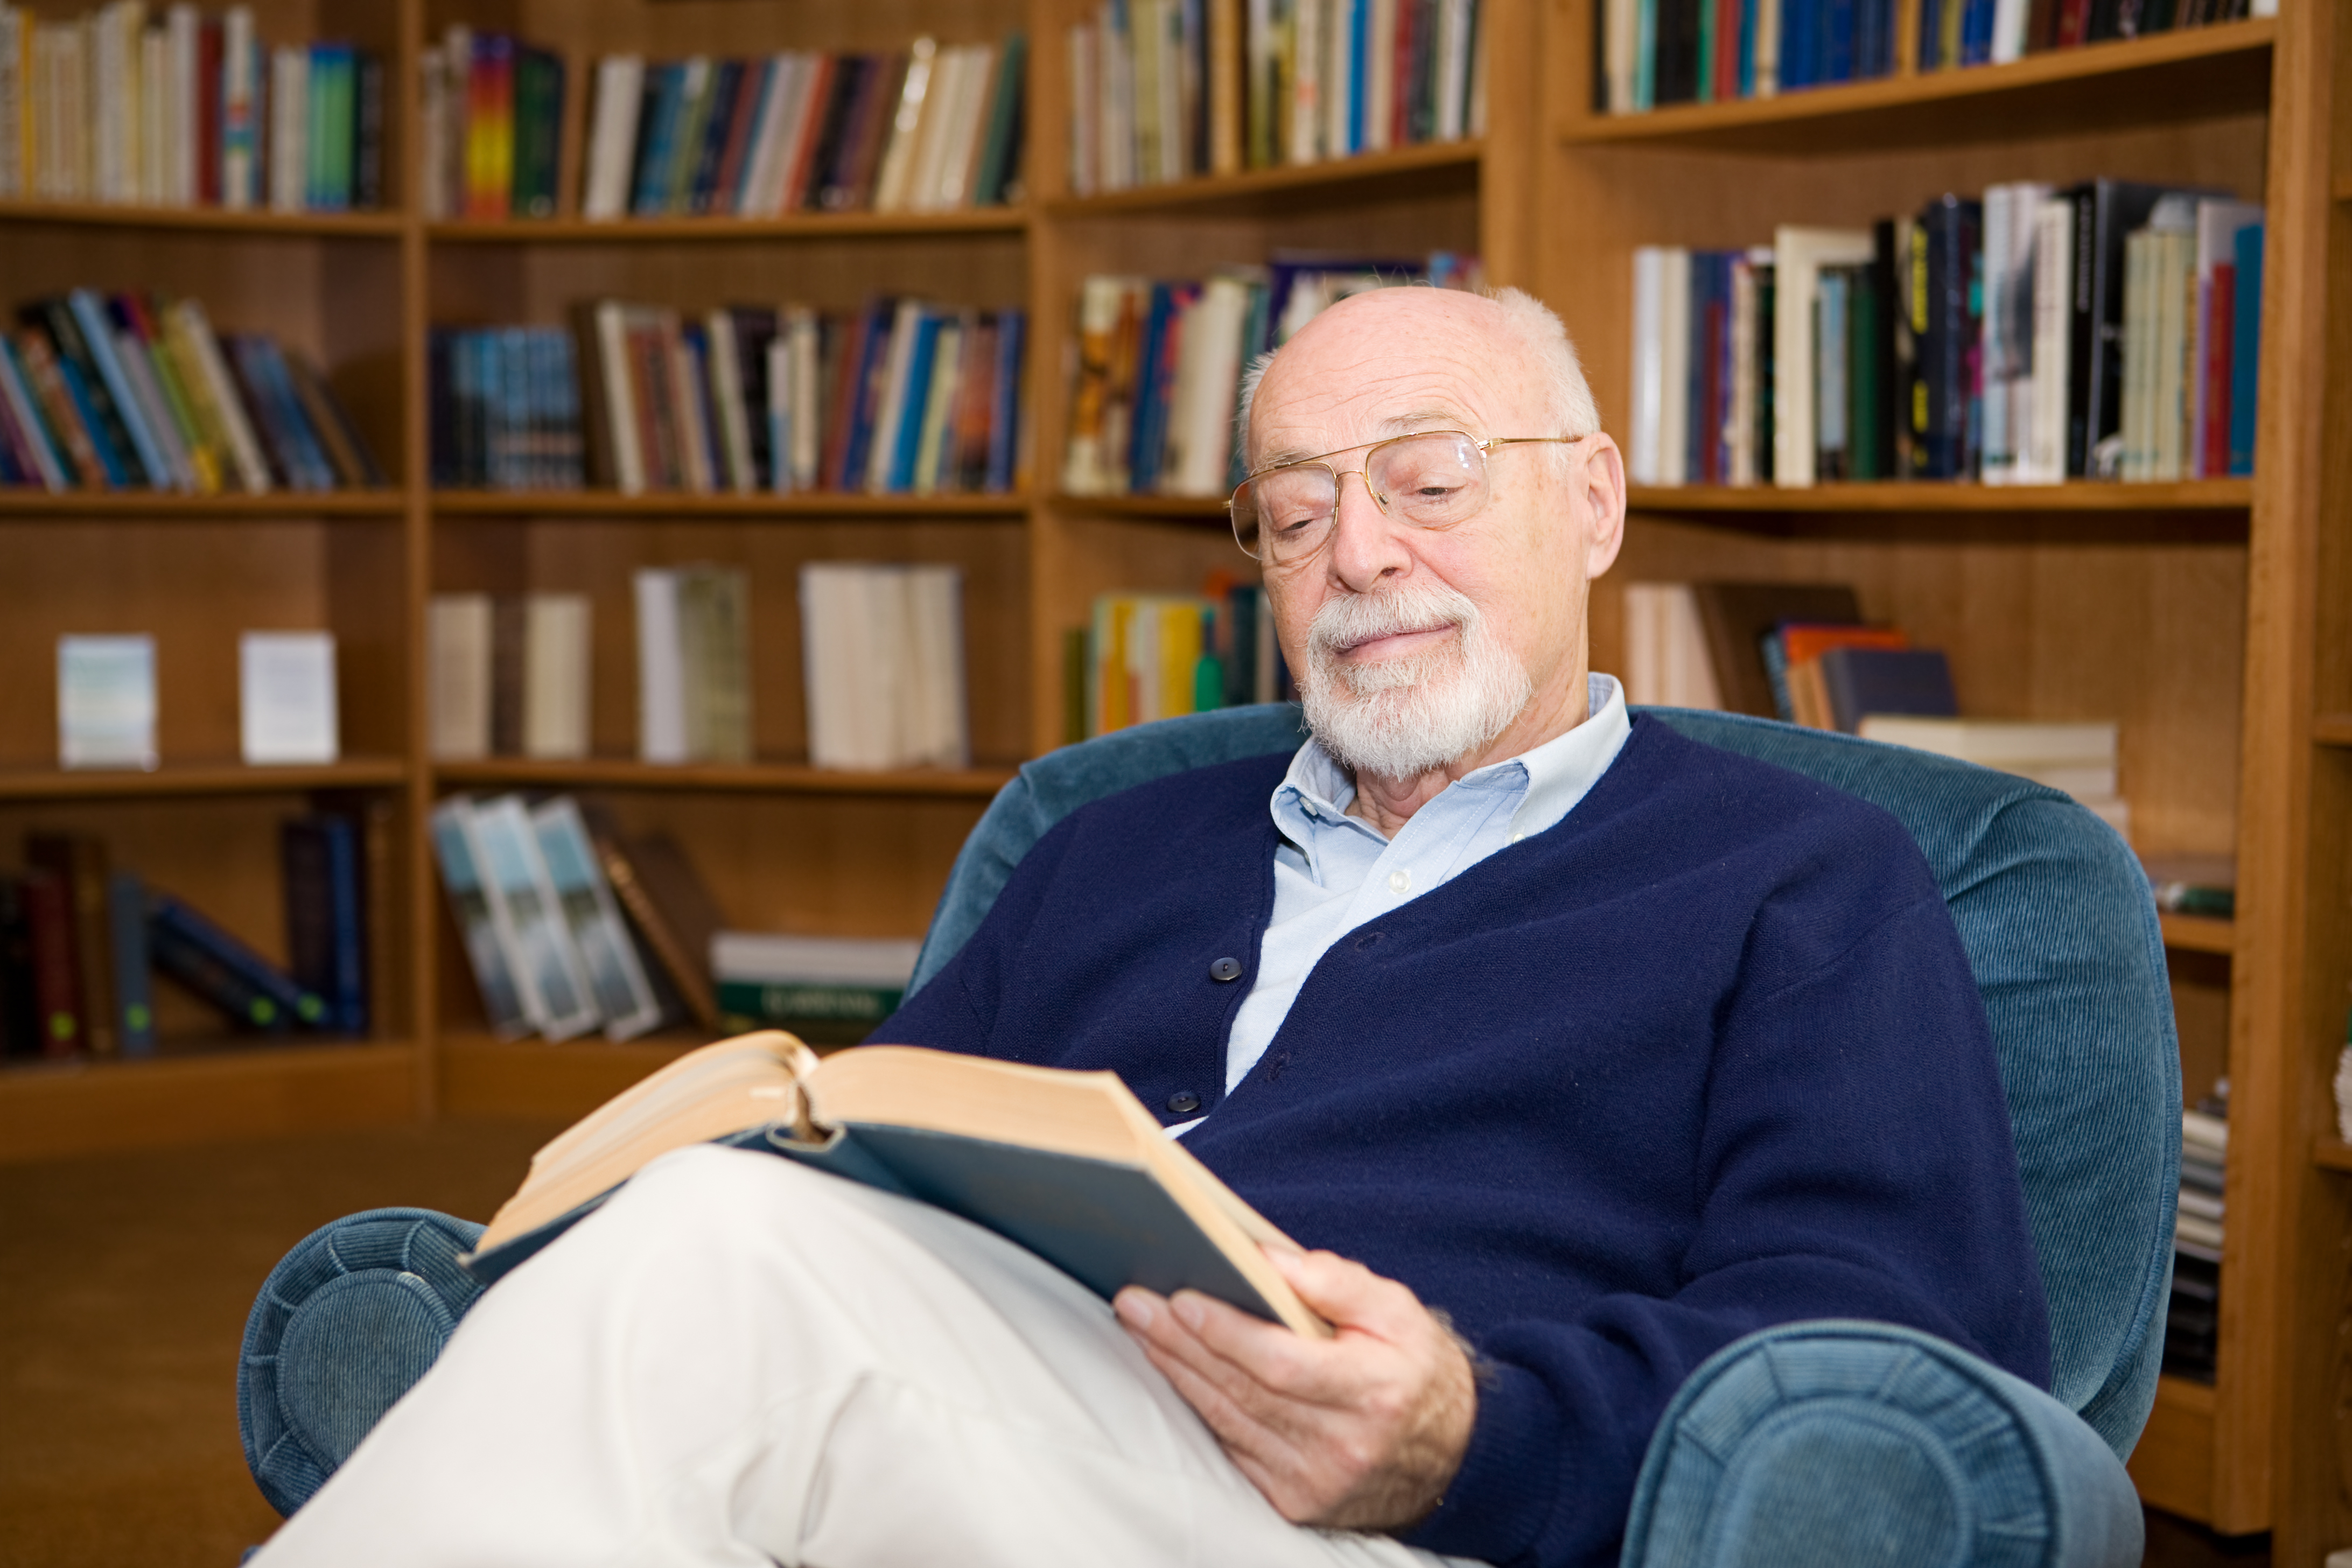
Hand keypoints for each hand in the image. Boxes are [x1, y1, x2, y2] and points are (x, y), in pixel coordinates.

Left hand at [1113, 1247, 1476, 1531]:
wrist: (1451, 1457)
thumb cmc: (1416, 1371)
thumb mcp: (1400, 1312)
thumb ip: (1340, 1283)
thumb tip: (1272, 1260)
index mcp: (1374, 1391)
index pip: (1283, 1363)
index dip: (1228, 1333)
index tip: (1183, 1299)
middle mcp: (1343, 1444)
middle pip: (1243, 1390)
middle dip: (1182, 1343)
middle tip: (1137, 1303)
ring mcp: (1315, 1481)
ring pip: (1229, 1420)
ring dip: (1178, 1372)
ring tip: (1142, 1328)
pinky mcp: (1295, 1502)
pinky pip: (1232, 1449)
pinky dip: (1199, 1408)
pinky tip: (1174, 1372)